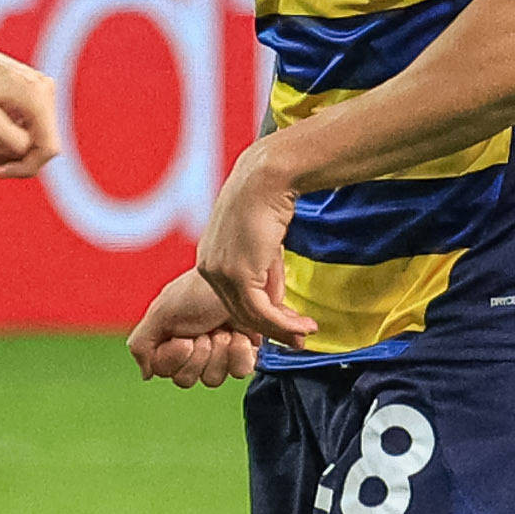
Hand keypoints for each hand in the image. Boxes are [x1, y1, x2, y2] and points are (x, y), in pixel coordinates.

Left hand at [0, 26, 60, 177]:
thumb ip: (16, 144)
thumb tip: (32, 155)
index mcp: (38, 98)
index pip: (47, 149)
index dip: (25, 168)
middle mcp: (43, 91)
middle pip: (36, 142)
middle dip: (7, 157)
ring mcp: (34, 88)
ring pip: (26, 134)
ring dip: (1, 148)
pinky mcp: (22, 88)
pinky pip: (19, 121)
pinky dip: (0, 133)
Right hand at [127, 271, 258, 386]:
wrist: (238, 279)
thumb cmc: (198, 289)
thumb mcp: (161, 312)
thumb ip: (141, 344)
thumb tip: (146, 374)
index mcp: (170, 341)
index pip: (164, 371)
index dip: (174, 357)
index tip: (183, 337)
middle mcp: (192, 351)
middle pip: (186, 379)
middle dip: (198, 354)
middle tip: (204, 330)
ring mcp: (219, 354)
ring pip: (212, 379)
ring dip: (219, 351)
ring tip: (222, 328)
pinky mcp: (245, 354)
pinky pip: (240, 372)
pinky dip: (239, 352)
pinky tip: (239, 334)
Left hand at [197, 147, 320, 343]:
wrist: (267, 178)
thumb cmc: (269, 203)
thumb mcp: (265, 248)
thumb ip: (266, 278)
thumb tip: (278, 307)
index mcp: (209, 260)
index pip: (232, 300)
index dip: (260, 316)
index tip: (286, 325)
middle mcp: (207, 268)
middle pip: (239, 312)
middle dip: (273, 328)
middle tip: (301, 335)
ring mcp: (219, 272)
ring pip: (250, 316)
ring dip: (282, 328)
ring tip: (306, 331)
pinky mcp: (236, 273)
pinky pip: (260, 310)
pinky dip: (282, 323)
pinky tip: (303, 324)